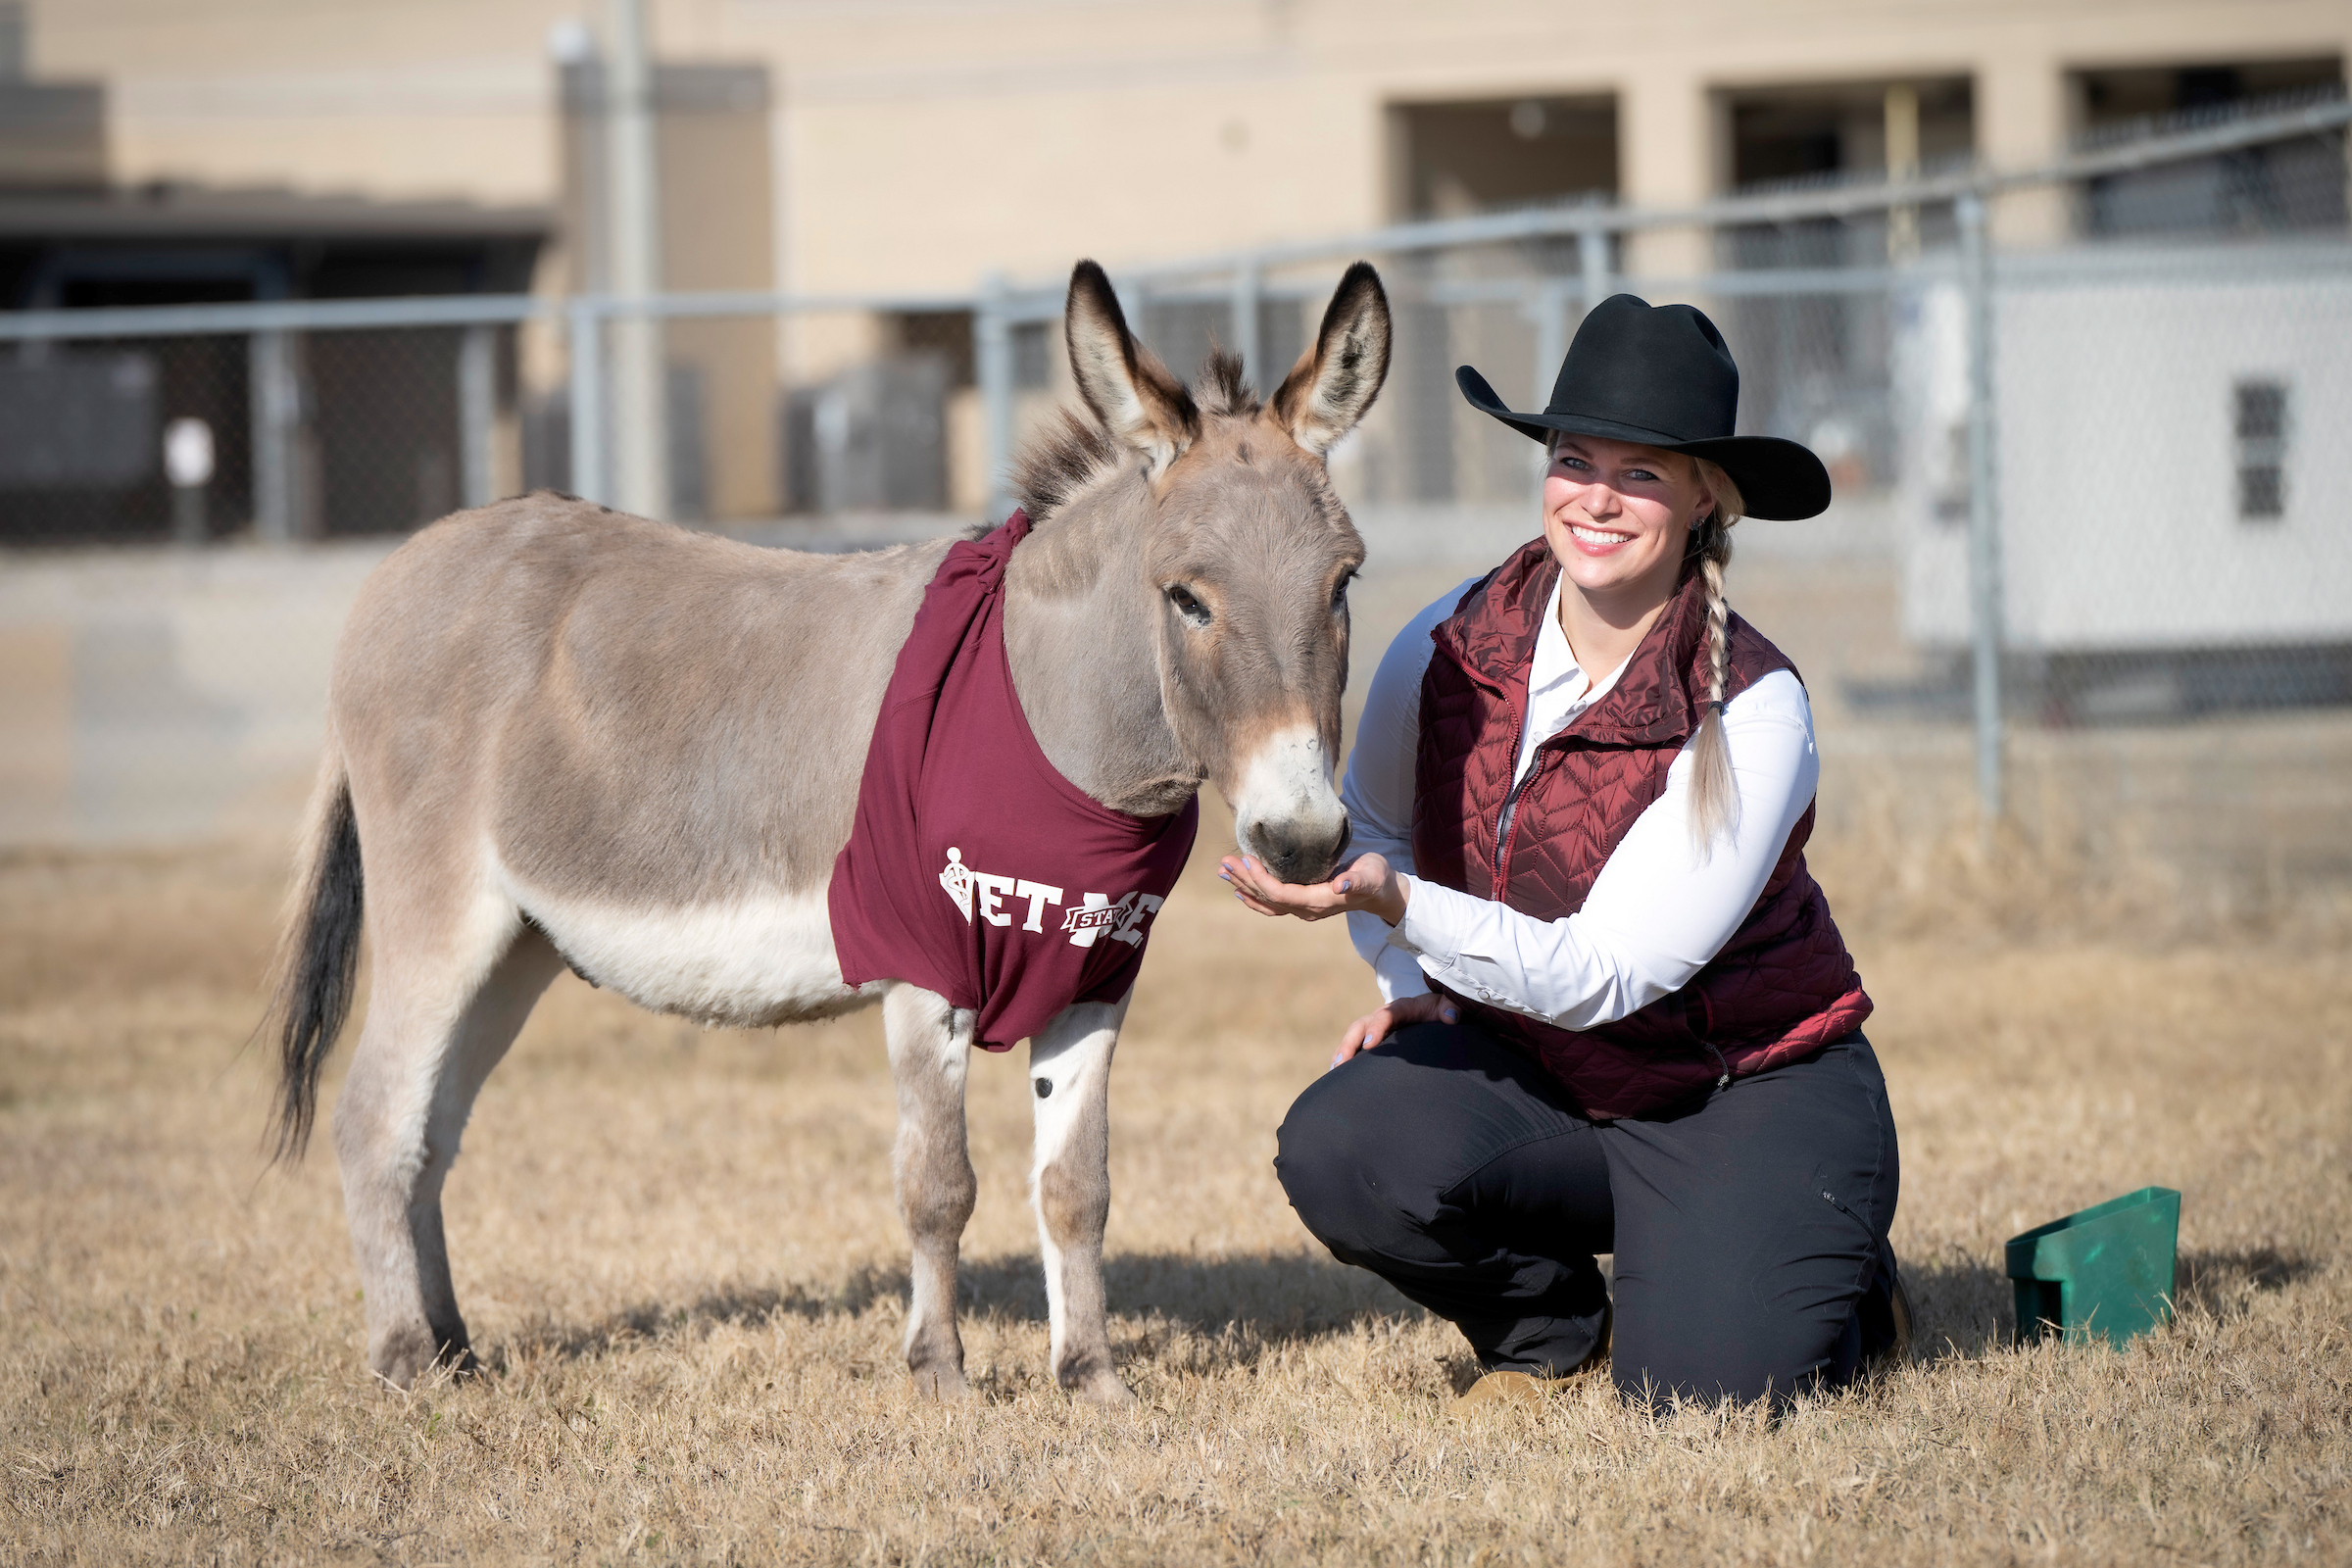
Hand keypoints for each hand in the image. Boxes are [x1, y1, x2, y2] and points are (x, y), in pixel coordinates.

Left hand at [1218, 851, 1409, 926]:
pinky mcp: (1301, 903)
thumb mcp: (1371, 875)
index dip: (1261, 879)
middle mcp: (1306, 909)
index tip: (1246, 859)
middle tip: (1224, 863)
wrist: (1380, 891)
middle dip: (1245, 879)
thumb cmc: (1376, 877)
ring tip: (1223, 872)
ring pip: (1266, 901)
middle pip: (1268, 898)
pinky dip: (1253, 896)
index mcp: (1318, 902)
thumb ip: (1357, 880)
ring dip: (1244, 886)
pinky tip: (1239, 889)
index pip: (1281, 894)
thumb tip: (1341, 886)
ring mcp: (1302, 908)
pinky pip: (1272, 904)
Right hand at [1329, 990, 1457, 1069]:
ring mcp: (1375, 1025)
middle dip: (1350, 1043)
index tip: (1369, 1045)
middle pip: (1361, 1025)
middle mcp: (1384, 1015)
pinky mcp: (1373, 1036)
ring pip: (1354, 1035)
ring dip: (1343, 1052)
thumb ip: (1450, 1008)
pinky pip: (1355, 1044)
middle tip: (1342, 1063)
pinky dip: (1345, 1057)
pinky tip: (1337, 1075)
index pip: (1387, 1014)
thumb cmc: (1440, 1011)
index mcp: (1403, 1008)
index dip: (1377, 1028)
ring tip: (1334, 1071)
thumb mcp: (1448, 1007)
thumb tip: (1450, 1017)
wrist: (1433, 1009)